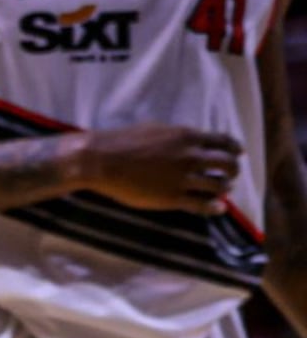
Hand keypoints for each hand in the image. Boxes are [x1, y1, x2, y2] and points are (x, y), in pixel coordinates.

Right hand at [74, 124, 242, 214]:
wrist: (100, 161)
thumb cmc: (122, 141)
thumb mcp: (156, 129)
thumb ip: (177, 136)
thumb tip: (187, 140)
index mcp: (188, 137)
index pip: (224, 142)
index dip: (235, 149)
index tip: (237, 154)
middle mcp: (191, 156)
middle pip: (227, 164)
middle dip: (233, 170)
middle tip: (230, 175)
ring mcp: (182, 178)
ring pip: (219, 185)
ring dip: (224, 188)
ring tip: (222, 191)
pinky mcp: (172, 197)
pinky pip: (202, 204)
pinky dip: (214, 207)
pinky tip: (218, 208)